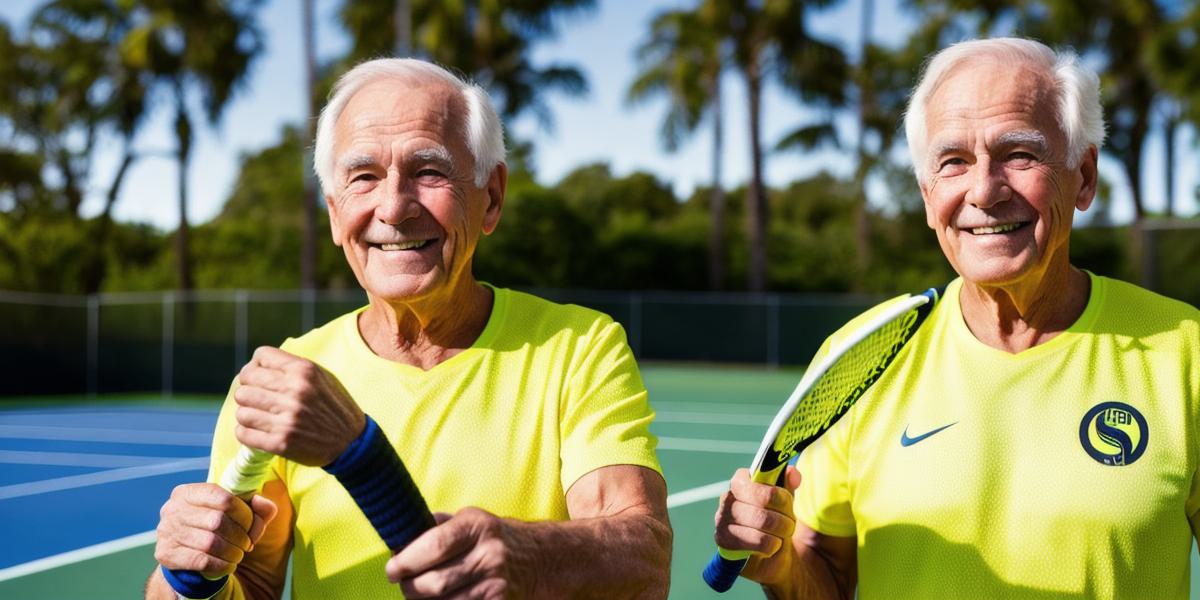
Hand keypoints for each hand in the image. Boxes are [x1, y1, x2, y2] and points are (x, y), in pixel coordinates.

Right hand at [154, 483, 277, 577]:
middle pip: (218, 521)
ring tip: (239, 554)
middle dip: (240, 536)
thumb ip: (256, 507)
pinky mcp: (166, 553)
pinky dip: (222, 565)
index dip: (245, 515)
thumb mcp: (235, 513)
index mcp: (189, 491)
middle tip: (247, 544)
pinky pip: (201, 561)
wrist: (184, 550)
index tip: (251, 526)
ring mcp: (166, 530)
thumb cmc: (215, 526)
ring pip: (210, 543)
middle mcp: (173, 508)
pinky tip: (229, 564)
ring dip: (233, 552)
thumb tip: (263, 504)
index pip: (225, 499)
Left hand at [233, 346, 365, 465]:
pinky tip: (256, 431)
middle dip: (248, 390)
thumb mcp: (321, 377)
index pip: (261, 356)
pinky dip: (245, 433)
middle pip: (246, 382)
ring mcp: (287, 419)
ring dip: (247, 414)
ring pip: (242, 410)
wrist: (351, 442)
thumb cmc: (333, 407)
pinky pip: (243, 433)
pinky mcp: (281, 443)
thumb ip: (291, 368)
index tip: (258, 377)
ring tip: (258, 417)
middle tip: (256, 399)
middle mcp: (295, 392)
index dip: (256, 366)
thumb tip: (255, 366)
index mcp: (305, 371)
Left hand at [385, 507, 536, 598]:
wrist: (545, 558)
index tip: (392, 569)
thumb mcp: (472, 520)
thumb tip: (399, 542)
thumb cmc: (497, 538)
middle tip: (404, 584)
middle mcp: (489, 554)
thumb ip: (437, 526)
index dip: (406, 561)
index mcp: (477, 526)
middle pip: (434, 583)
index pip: (433, 546)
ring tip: (421, 595)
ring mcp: (497, 584)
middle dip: (410, 588)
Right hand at [713, 466, 801, 586]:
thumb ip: (789, 483)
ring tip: (781, 534)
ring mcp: (722, 519)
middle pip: (763, 502)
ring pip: (762, 522)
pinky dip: (772, 546)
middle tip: (789, 522)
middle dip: (784, 515)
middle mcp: (727, 498)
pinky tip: (770, 545)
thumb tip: (793, 473)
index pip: (759, 478)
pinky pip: (759, 542)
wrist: (769, 556)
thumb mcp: (784, 499)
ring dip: (781, 531)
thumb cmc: (774, 520)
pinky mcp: (724, 540)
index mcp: (740, 481)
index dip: (779, 492)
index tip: (787, 502)